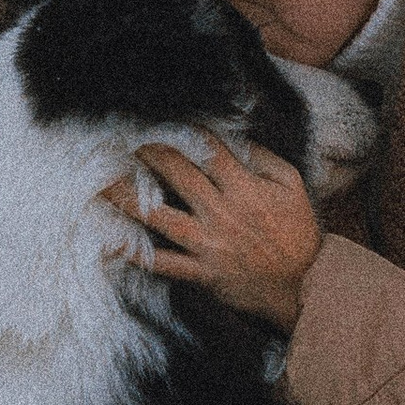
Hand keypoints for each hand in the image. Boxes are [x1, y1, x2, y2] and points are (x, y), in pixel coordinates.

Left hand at [101, 135, 323, 330]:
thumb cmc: (298, 231)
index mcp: (244, 188)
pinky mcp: (201, 272)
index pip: (207, 150)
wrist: (304, 284)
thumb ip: (262, 158)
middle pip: (176, 174)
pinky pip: (162, 263)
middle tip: (121, 137)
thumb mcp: (292, 185)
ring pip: (159, 216)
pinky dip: (134, 254)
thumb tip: (233, 137)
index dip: (183, 130)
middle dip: (148, 152)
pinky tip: (106, 242)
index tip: (161, 119)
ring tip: (100, 180)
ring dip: (127, 197)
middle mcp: (221, 213)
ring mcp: (208, 244)